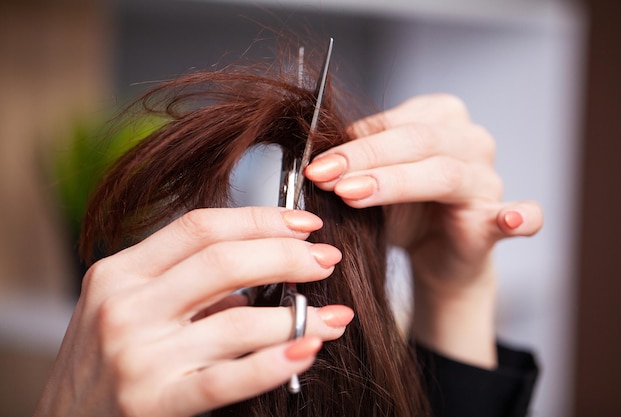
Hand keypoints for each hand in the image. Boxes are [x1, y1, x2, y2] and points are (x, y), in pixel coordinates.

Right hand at [34, 207, 353, 416]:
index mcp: (119, 272)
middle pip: (224, 261)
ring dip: (298, 316)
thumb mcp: (126, 308)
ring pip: (238, 320)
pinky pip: (229, 379)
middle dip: (288, 256)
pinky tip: (308, 350)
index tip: (304, 224)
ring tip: (334, 316)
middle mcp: (125, 307)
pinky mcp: (154, 402)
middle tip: (326, 260)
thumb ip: (184, 285)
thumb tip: (260, 272)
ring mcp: (138, 356)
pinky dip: (275, 362)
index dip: (261, 219)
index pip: (201, 227)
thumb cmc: (101, 364)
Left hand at [305, 94, 542, 366]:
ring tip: (355, 194)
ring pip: (445, 173)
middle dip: (365, 159)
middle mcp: (469, 141)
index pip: (393, 122)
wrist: (433, 253)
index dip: (352, 143)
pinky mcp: (498, 221)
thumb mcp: (372, 180)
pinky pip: (522, 217)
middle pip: (417, 141)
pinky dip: (521, 217)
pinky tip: (509, 220)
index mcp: (439, 118)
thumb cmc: (402, 211)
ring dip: (397, 183)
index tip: (314, 165)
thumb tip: (310, 158)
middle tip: (325, 178)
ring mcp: (488, 180)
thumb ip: (353, 164)